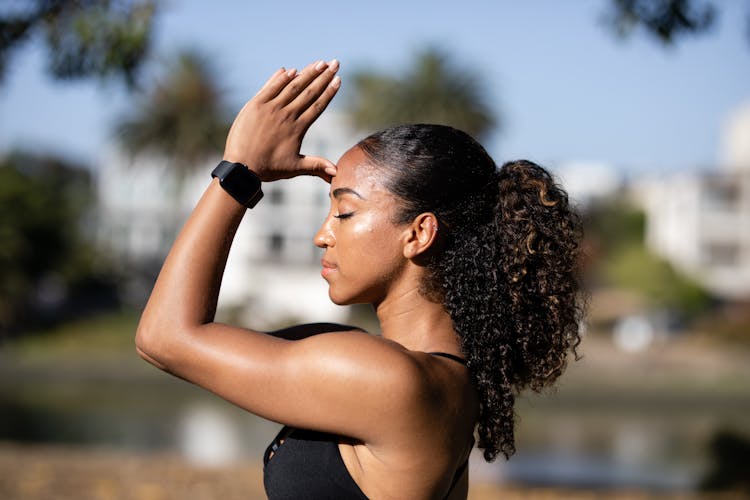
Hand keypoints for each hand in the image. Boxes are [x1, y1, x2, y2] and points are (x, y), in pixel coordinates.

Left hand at [223, 59, 340, 181]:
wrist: (241, 167)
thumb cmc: (269, 169)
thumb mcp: (295, 168)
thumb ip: (317, 166)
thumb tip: (337, 173)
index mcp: (297, 129)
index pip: (317, 106)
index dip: (329, 92)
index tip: (338, 79)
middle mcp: (286, 115)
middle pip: (308, 92)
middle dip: (323, 76)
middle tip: (335, 63)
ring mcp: (270, 108)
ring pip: (292, 86)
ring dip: (307, 73)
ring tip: (319, 62)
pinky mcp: (255, 105)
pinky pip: (271, 87)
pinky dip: (281, 78)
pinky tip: (291, 70)